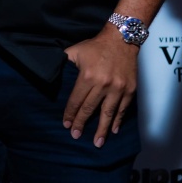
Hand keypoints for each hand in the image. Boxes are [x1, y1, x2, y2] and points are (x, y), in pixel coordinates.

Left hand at [63, 30, 138, 147]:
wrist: (121, 40)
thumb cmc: (95, 46)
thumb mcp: (74, 51)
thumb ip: (64, 63)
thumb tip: (51, 74)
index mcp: (88, 77)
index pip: (76, 100)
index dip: (71, 113)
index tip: (66, 124)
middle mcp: (103, 85)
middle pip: (90, 109)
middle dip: (82, 124)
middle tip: (76, 136)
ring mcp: (118, 88)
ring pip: (108, 113)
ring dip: (102, 129)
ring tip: (97, 143)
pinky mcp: (130, 90)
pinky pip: (123, 109)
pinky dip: (118, 120)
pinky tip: (113, 130)